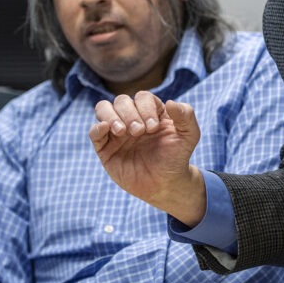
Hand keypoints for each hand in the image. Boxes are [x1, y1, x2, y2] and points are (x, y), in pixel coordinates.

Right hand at [90, 91, 205, 225]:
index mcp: (150, 111)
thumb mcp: (189, 136)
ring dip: (111, 115)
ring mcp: (116, 132)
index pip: (142, 97)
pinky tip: (106, 129)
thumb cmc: (176, 158)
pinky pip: (94, 133)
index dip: (146, 108)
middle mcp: (131, 117)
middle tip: (139, 132)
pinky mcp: (105, 148)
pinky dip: (97, 128)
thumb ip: (186, 116)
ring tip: (122, 131)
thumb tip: (171, 101)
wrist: (165, 185)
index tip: (154, 127)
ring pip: (103, 109)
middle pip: (122, 101)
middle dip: (130, 114)